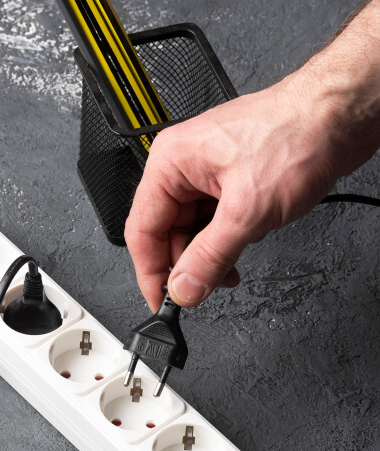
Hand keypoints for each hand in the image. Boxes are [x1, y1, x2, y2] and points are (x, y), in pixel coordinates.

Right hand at [125, 75, 339, 310]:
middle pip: (165, 233)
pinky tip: (241, 248)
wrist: (339, 117)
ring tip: (229, 269)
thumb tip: (185, 288)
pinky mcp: (230, 181)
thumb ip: (210, 257)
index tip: (160, 301)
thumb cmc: (297, 137)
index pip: (142, 229)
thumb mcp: (247, 212)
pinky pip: (213, 223)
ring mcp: (207, 174)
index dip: (149, 272)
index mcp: (171, 162)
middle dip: (185, 265)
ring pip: (191, 231)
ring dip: (208, 256)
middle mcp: (184, 166)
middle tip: (201, 290)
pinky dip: (224, 243)